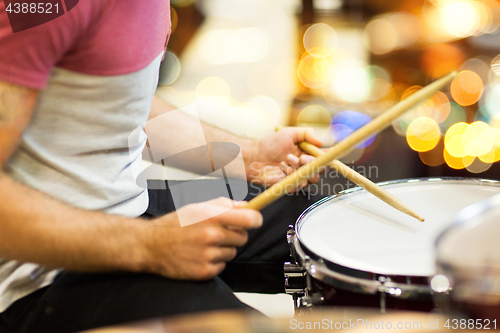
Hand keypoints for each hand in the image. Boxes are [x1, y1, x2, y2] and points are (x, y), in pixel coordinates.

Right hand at [143, 197, 261, 279]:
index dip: (255, 219)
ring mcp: (208, 255)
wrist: (150, 245)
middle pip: (243, 238)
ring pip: (232, 252)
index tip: (255, 220)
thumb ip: (225, 205)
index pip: (249, 219)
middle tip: (218, 232)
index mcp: (211, 217)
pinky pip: (222, 266)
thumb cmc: (175, 224)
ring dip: (223, 249)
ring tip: (204, 244)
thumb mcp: (198, 207)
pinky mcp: (204, 272)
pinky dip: (214, 261)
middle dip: (234, 234)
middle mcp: (211, 235)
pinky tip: (199, 255)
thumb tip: (248, 206)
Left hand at [245, 127, 322, 187]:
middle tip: (302, 158)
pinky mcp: (291, 185)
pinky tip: (281, 168)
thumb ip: (308, 133)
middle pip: (321, 170)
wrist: (255, 156)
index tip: (328, 153)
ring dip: (300, 168)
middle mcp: (304, 166)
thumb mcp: (290, 132)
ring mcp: (298, 176)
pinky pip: (299, 184)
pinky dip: (291, 174)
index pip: (323, 157)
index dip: (327, 156)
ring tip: (287, 159)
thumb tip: (321, 142)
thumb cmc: (270, 144)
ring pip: (311, 178)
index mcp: (307, 153)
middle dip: (313, 163)